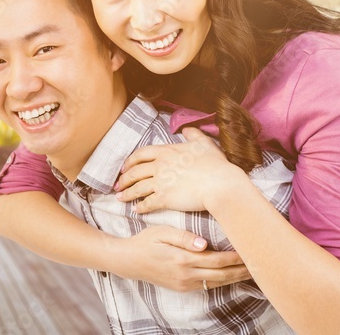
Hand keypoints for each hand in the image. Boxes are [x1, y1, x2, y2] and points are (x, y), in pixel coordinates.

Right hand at [114, 225, 250, 291]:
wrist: (128, 261)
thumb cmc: (145, 241)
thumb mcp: (161, 232)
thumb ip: (184, 237)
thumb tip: (205, 244)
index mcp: (182, 259)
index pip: (217, 260)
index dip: (235, 257)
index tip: (250, 251)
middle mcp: (186, 275)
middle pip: (222, 274)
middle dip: (242, 270)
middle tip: (260, 264)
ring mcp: (184, 284)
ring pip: (217, 282)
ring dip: (235, 278)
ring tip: (252, 271)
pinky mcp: (182, 287)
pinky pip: (207, 285)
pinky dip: (222, 281)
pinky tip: (231, 276)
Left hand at [115, 127, 245, 213]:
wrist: (221, 184)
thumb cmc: (215, 164)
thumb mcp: (204, 144)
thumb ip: (193, 135)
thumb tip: (187, 129)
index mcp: (167, 151)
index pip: (141, 154)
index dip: (130, 161)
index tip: (124, 167)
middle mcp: (160, 166)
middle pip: (135, 172)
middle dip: (124, 179)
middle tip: (117, 185)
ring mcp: (161, 182)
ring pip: (138, 188)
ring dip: (127, 194)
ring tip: (120, 199)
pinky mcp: (165, 198)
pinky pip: (147, 203)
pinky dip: (140, 207)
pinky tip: (136, 210)